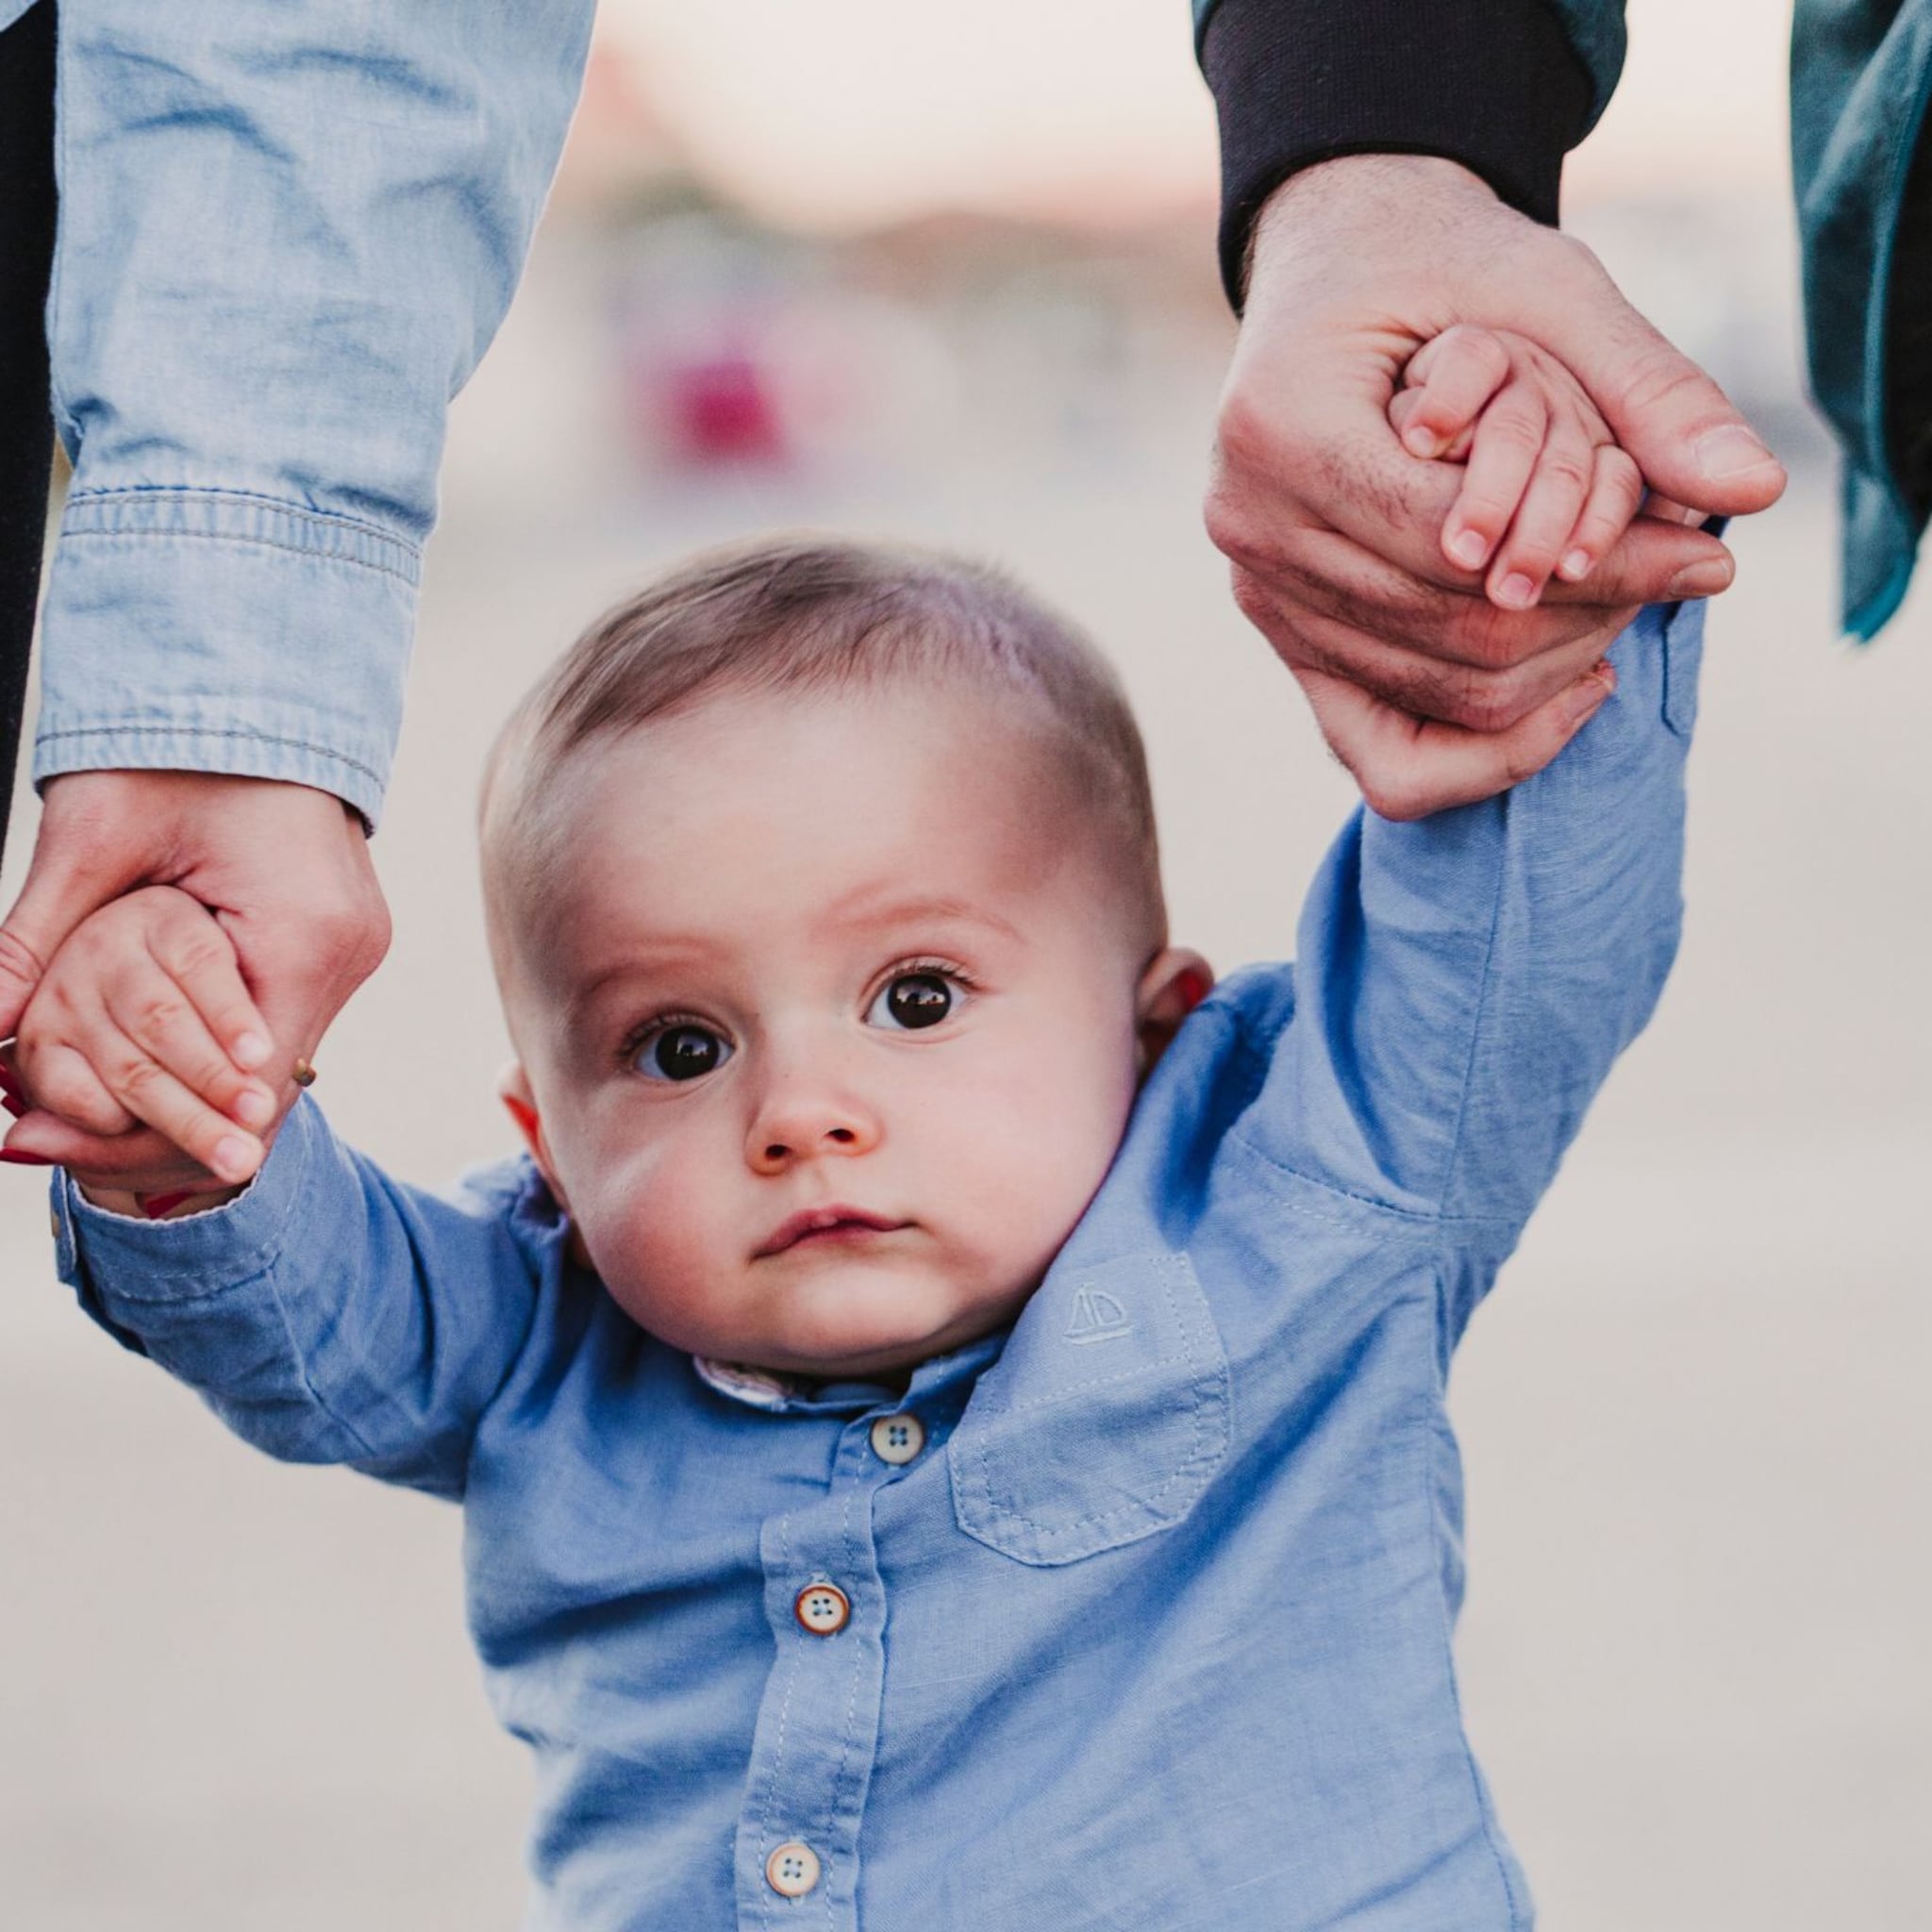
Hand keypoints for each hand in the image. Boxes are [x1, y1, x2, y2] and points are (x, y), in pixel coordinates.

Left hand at [0, 771, 388, 1189]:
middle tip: (71, 1147)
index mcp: (305, 934)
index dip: (174, 1129)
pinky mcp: (345, 935)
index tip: (89, 1159)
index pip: (250, 1080)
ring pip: (279, 1054)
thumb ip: (32, 946)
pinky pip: (286, 1013)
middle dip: (176, 1120)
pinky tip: (163, 1050)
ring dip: (199, 1081)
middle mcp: (350, 950)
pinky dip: (221, 1040)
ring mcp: (357, 944)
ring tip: (101, 1107)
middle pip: (268, 1083)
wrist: (250, 689)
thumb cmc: (174, 750)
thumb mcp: (89, 844)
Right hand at [1207, 156, 1784, 815]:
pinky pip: (1378, 744)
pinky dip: (1483, 745)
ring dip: (1551, 670)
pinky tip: (1567, 684)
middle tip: (1685, 578)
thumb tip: (1753, 490)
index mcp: (1280, 426)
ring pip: (1427, 691)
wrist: (1334, 263)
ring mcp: (1254, 586)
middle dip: (1584, 620)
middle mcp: (1247, 523)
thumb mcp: (1547, 287)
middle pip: (1441, 630)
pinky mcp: (1279, 627)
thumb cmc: (1436, 258)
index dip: (1590, 566)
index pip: (1453, 545)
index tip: (1702, 556)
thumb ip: (1648, 386)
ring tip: (1633, 612)